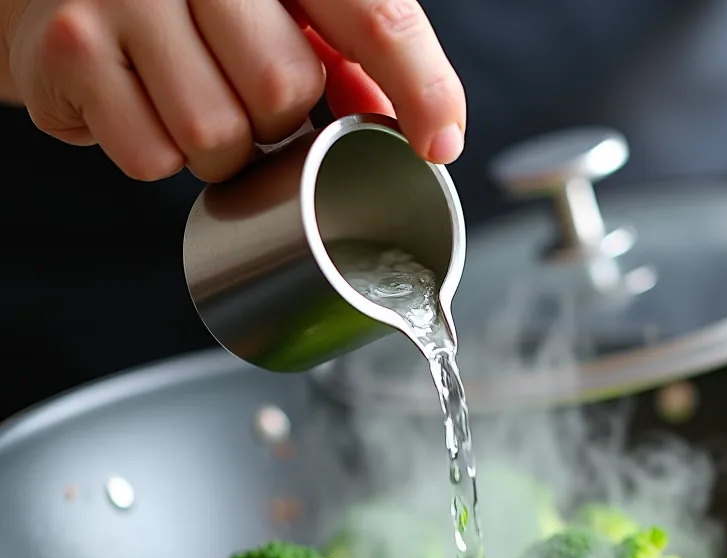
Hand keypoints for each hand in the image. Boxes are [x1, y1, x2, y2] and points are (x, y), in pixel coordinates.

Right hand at [3, 0, 464, 181]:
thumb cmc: (193, 4)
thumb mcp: (282, 10)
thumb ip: (347, 56)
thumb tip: (411, 125)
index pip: (374, 13)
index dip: (419, 85)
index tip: (439, 143)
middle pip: (284, 88)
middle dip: (275, 119)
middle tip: (243, 96)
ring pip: (216, 134)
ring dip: (218, 150)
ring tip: (190, 104)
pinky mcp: (71, 47)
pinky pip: (152, 156)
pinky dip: (158, 155)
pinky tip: (142, 108)